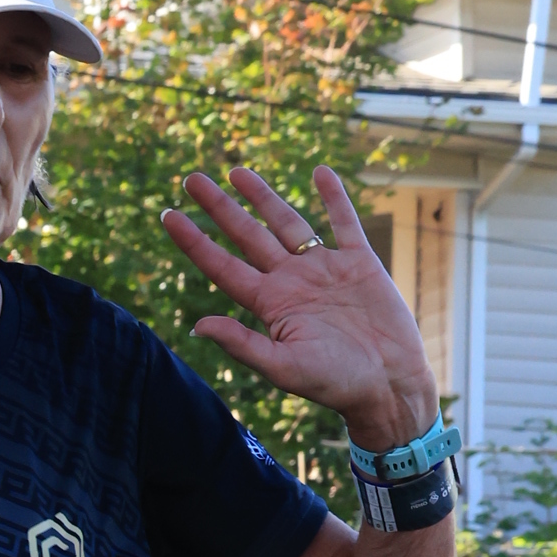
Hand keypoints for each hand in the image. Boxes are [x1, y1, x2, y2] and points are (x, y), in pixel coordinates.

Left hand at [160, 166, 439, 457]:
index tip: (169, 216)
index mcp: (270, 305)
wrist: (387, 384)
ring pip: (288, 223)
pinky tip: (320, 172)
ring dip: (263, 197)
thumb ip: (242, 344)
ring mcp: (324, 269)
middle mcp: (291, 282)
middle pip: (248, 236)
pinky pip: (344, 222)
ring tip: (237, 172)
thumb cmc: (335, 384)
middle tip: (192, 179)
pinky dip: (334, 197)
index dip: (196, 242)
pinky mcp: (360, 262)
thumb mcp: (283, 368)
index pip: (223, 267)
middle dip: (220, 208)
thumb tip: (198, 325)